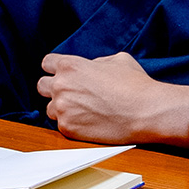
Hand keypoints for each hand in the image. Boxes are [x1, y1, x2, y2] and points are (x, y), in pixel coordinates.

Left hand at [35, 51, 188, 146]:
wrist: (146, 112)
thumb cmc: (136, 84)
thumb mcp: (117, 60)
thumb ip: (95, 62)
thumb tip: (90, 68)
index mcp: (70, 66)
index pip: (47, 63)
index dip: (56, 69)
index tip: (63, 76)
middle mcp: (61, 86)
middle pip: (42, 86)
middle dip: (54, 89)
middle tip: (71, 95)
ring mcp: (62, 108)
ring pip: (50, 109)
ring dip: (62, 109)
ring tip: (83, 112)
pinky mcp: (68, 128)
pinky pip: (61, 125)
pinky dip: (72, 124)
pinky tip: (89, 123)